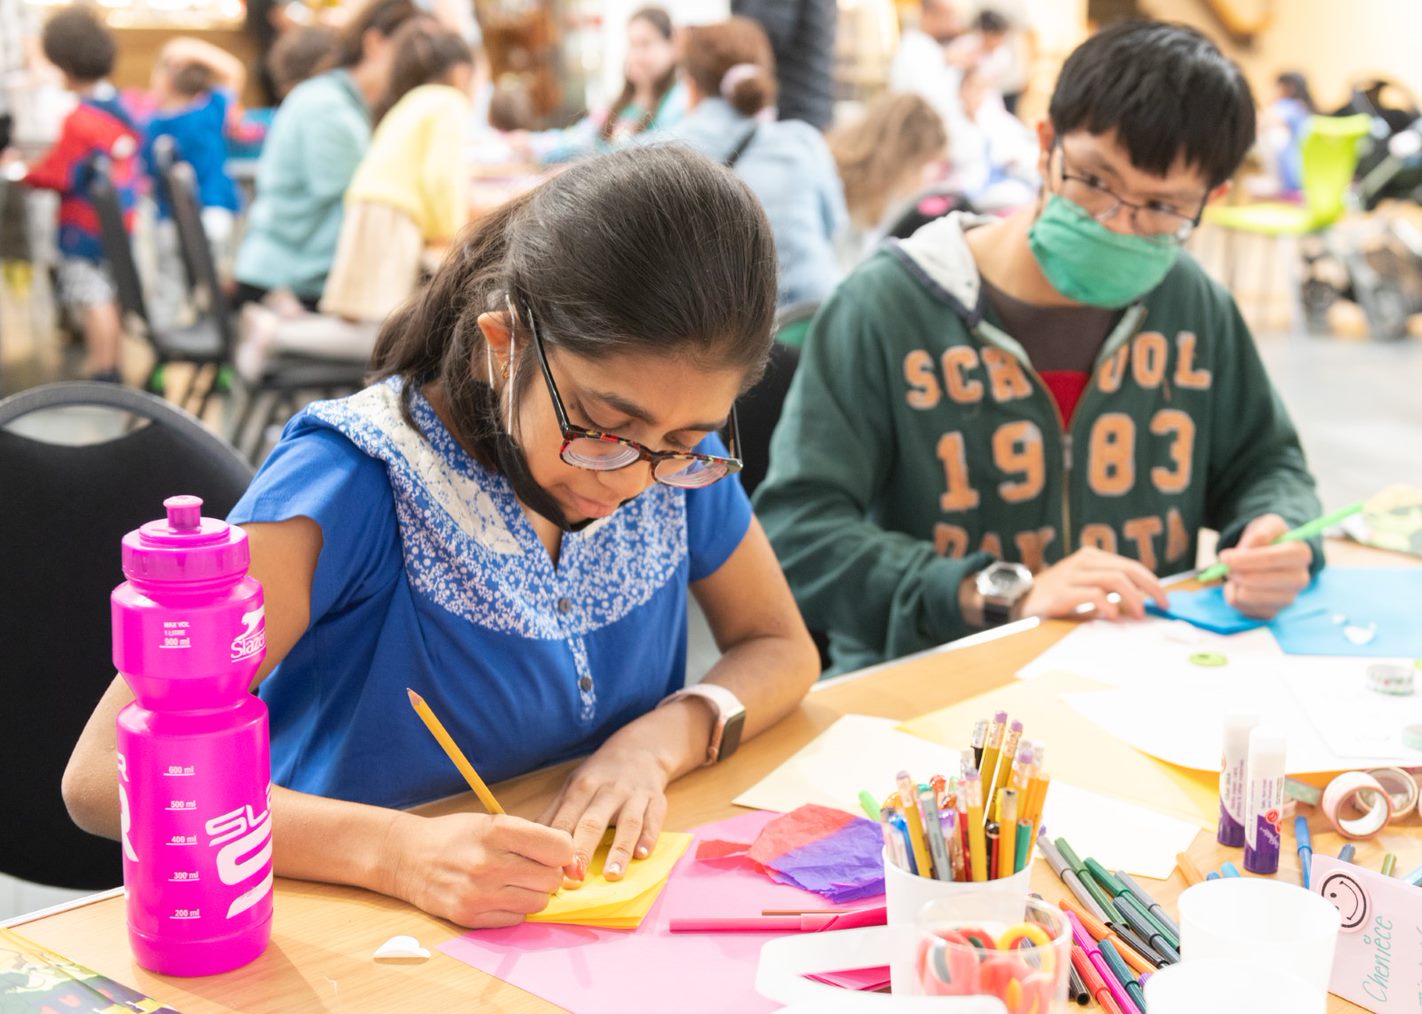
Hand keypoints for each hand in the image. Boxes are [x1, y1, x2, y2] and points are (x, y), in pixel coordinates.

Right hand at [383, 811, 572, 927]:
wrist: (408, 857)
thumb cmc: (457, 836)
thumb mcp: (493, 822)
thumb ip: (532, 838)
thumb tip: (571, 862)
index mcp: (498, 831)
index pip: (560, 848)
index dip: (563, 851)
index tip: (553, 852)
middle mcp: (489, 863)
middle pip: (552, 879)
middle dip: (548, 873)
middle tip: (529, 866)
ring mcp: (479, 893)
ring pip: (538, 902)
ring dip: (532, 893)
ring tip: (513, 880)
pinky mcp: (469, 916)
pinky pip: (516, 918)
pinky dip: (514, 908)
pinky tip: (497, 894)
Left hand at [539, 724, 677, 885]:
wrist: (641, 748)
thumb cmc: (600, 774)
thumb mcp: (573, 785)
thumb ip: (554, 814)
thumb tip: (528, 842)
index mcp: (582, 788)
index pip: (566, 819)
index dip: (558, 845)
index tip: (550, 871)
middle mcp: (608, 791)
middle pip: (593, 822)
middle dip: (583, 849)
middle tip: (575, 879)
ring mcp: (634, 795)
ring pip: (628, 823)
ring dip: (619, 849)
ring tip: (612, 875)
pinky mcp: (656, 800)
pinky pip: (653, 820)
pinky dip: (649, 837)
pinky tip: (643, 855)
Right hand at [1019, 546, 1167, 620]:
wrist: (1022, 601)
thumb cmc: (1057, 596)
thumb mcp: (1085, 587)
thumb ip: (1109, 590)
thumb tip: (1141, 603)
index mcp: (1091, 557)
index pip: (1130, 565)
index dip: (1151, 582)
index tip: (1163, 599)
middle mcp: (1083, 561)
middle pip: (1127, 569)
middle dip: (1150, 588)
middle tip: (1161, 605)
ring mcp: (1072, 575)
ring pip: (1114, 579)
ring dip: (1132, 598)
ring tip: (1138, 614)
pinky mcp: (1063, 592)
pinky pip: (1094, 594)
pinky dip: (1109, 605)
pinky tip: (1113, 616)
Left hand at [1218, 513, 1311, 617]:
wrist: (1270, 554)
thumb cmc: (1269, 538)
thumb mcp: (1266, 526)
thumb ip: (1259, 534)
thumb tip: (1248, 549)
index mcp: (1301, 554)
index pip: (1270, 559)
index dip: (1244, 559)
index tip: (1224, 557)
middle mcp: (1300, 579)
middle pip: (1258, 581)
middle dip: (1236, 572)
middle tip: (1227, 565)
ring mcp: (1287, 599)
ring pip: (1247, 596)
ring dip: (1233, 584)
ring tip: (1236, 573)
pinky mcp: (1272, 612)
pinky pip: (1242, 608)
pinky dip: (1233, 596)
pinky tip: (1239, 586)